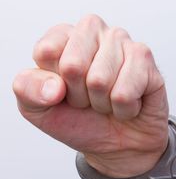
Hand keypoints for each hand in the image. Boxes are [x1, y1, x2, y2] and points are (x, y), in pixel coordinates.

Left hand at [13, 14, 168, 177]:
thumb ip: (28, 91)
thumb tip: (54, 86)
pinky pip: (125, 91)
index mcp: (63, 37)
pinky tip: (127, 103)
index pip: (47, 52)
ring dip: (103, 103)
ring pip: (100, 80)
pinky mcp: (144, 59)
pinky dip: (124, 109)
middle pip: (73, 65)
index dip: (53, 86)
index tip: (63, 93)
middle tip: (88, 100)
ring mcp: (121, 42)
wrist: (117, 146)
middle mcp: (93, 32)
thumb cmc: (80, 121)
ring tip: (108, 101)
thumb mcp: (40, 111)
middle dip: (79, 95)